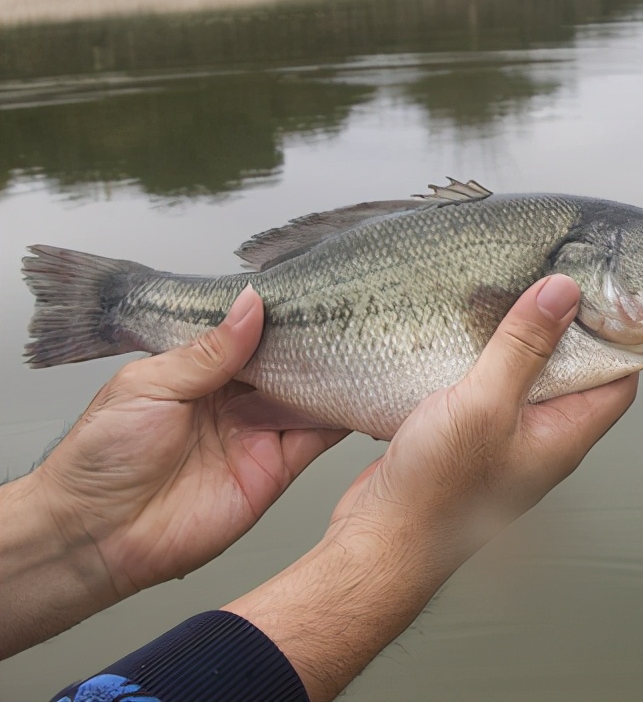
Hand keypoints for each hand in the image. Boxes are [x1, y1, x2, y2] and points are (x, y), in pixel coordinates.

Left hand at [0, 287, 347, 657]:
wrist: (96, 536)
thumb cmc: (102, 456)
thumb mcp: (150, 385)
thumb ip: (208, 352)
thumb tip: (250, 305)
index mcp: (201, 372)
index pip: (250, 335)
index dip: (277, 315)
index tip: (309, 291)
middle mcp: (234, 399)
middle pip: (286, 363)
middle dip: (313, 340)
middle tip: (346, 313)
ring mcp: (257, 433)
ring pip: (308, 396)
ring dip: (332, 374)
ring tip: (361, 345)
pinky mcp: (274, 469)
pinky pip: (316, 438)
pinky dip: (341, 417)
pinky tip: (359, 393)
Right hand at [225, 275, 637, 701]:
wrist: (383, 537)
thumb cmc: (437, 488)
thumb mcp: (484, 404)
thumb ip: (524, 348)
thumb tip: (564, 293)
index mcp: (564, 435)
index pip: (618, 379)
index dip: (617, 334)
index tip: (601, 292)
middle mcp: (542, 438)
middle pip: (572, 373)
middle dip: (562, 327)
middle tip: (546, 282)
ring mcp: (505, 438)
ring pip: (527, 377)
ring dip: (518, 340)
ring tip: (504, 297)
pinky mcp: (470, 435)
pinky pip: (490, 387)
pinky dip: (485, 358)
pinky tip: (464, 335)